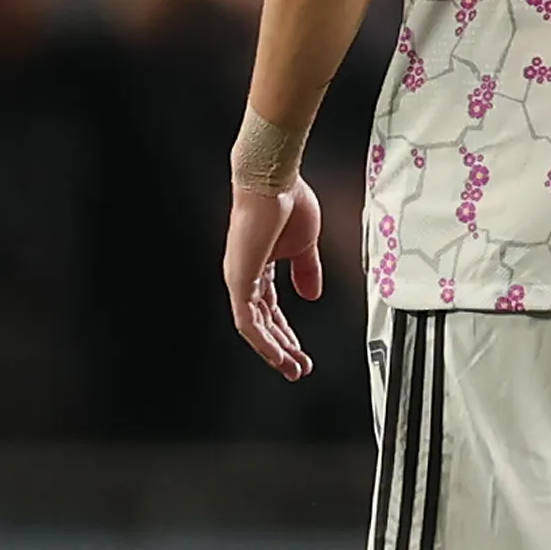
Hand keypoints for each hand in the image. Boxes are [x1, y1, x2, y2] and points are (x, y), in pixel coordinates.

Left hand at [224, 176, 325, 379]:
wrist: (273, 182)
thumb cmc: (287, 201)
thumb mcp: (306, 245)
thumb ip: (307, 272)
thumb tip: (312, 295)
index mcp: (262, 267)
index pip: (272, 310)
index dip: (286, 331)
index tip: (301, 350)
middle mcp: (247, 277)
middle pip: (263, 324)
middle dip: (282, 348)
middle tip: (298, 368)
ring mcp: (240, 280)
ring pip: (254, 328)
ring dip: (273, 351)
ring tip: (290, 368)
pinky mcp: (238, 281)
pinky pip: (248, 320)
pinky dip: (263, 340)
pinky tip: (277, 353)